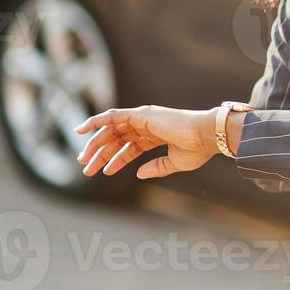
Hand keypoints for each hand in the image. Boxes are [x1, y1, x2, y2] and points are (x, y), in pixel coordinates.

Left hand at [73, 105, 215, 179]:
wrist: (207, 136)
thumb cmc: (197, 149)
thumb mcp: (174, 163)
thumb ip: (156, 168)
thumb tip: (138, 174)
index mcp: (157, 135)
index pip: (130, 148)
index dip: (116, 160)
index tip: (105, 172)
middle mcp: (147, 125)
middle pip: (117, 139)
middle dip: (101, 153)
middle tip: (86, 167)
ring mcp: (142, 118)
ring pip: (111, 130)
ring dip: (95, 143)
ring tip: (83, 159)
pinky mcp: (139, 114)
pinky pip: (112, 117)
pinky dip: (95, 121)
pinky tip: (81, 130)